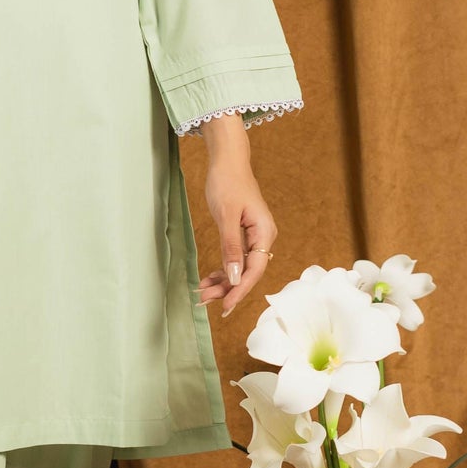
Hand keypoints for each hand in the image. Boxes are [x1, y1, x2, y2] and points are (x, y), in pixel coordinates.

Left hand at [194, 112, 278, 321]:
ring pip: (240, 268)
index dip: (240, 290)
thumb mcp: (226, 215)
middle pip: (247, 272)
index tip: (225, 306)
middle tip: (204, 300)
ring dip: (222, 281)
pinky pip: (235, 258)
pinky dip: (222, 269)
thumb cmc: (227, 182)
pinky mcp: (244, 235)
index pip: (255, 269)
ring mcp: (254, 237)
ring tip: (202, 293)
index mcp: (264, 233)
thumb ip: (231, 247)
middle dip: (227, 288)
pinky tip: (207, 279)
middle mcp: (263, 238)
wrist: (227, 161)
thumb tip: (235, 277)